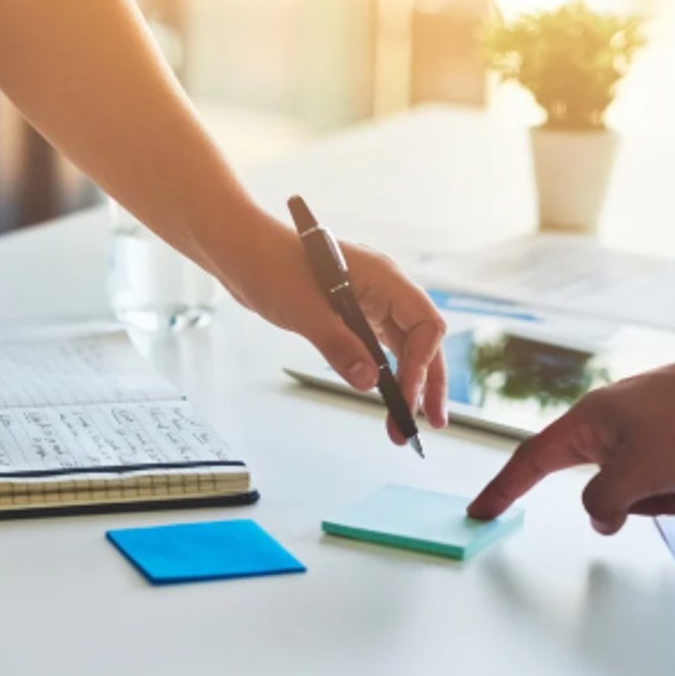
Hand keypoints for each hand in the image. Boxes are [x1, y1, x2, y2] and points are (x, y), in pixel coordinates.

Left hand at [216, 220, 448, 441]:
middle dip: (428, 381)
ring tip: (404, 422)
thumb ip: (339, 346)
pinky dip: (385, 373)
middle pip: (422, 339)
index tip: (407, 396)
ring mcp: (369, 301)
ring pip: (404, 346)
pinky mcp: (352, 314)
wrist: (242, 253)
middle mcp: (383, 288)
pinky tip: (385, 396)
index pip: (425, 324)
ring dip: (407, 383)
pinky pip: (380, 346)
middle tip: (432, 421)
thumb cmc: (271, 266)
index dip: (422, 363)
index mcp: (383, 278)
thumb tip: (369, 384)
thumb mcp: (305, 311)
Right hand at [467, 347, 674, 531]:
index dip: (503, 489)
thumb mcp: (640, 472)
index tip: (479, 512)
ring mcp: (654, 431)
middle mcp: (617, 426)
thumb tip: (599, 518)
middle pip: (609, 491)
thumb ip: (605, 503)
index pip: (531, 462)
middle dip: (654, 503)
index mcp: (591, 423)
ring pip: (655, 491)